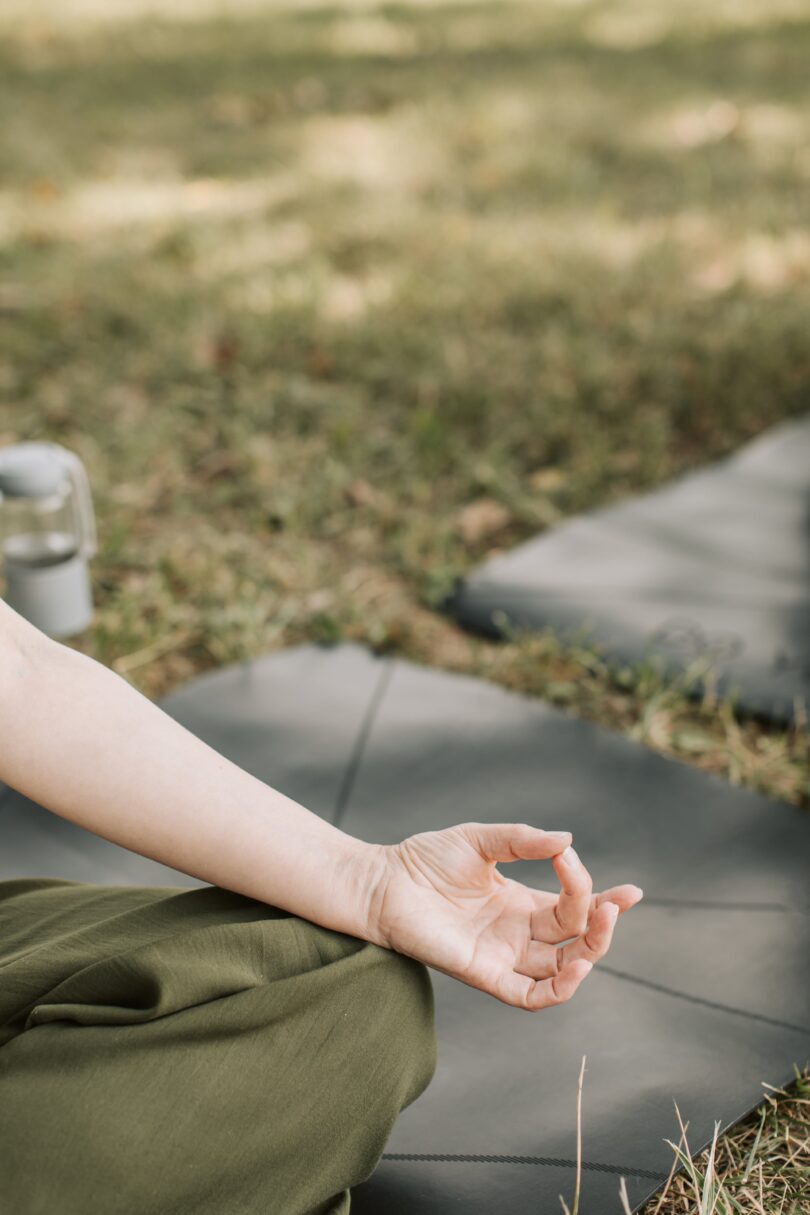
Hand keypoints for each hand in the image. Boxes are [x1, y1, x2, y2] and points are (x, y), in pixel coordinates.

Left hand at [367, 823, 642, 1010]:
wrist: (383, 882)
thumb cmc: (426, 860)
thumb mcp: (482, 839)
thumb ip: (523, 841)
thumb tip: (568, 840)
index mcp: (521, 902)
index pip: (575, 908)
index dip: (605, 901)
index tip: (633, 891)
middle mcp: (518, 933)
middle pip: (576, 939)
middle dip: (602, 923)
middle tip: (614, 902)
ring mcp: (503, 955)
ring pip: (563, 969)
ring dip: (590, 951)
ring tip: (602, 920)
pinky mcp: (484, 974)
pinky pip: (529, 996)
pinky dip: (559, 988)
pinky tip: (578, 965)